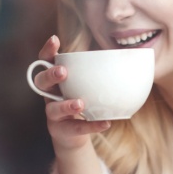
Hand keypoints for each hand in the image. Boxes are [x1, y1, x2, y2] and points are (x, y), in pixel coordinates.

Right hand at [35, 35, 110, 153]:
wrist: (74, 134)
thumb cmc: (82, 102)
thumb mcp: (85, 86)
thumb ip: (98, 72)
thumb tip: (131, 54)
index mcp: (54, 80)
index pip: (45, 62)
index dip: (47, 51)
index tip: (55, 39)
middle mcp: (49, 95)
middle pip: (41, 82)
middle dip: (50, 75)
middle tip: (63, 72)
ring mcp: (52, 114)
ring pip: (53, 108)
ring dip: (66, 105)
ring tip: (80, 103)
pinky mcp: (60, 130)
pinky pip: (75, 128)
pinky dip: (91, 126)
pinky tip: (105, 123)